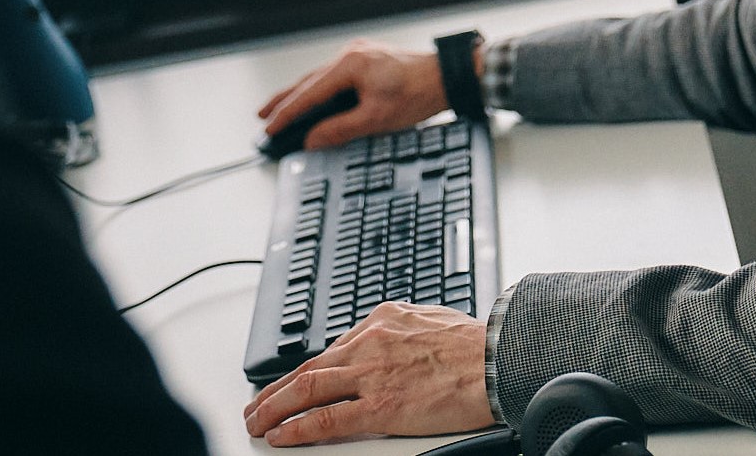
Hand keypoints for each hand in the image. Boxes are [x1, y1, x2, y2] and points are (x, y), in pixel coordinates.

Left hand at [243, 301, 495, 444]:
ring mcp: (370, 375)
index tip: (291, 383)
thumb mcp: (428, 319)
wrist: (498, 360)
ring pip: (306, 390)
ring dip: (274, 408)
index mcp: (381, 321)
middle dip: (276, 390)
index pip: (332, 349)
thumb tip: (390, 334)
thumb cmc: (477, 345)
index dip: (306, 370)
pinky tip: (281, 435)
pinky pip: (326, 419)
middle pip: (308, 368)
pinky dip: (297, 428)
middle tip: (257, 405)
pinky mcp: (380, 407)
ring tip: (257, 422)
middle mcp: (368, 343)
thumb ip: (401, 329)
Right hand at [258, 38, 449, 149]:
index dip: (288, 113)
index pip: (309, 93)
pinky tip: (315, 100)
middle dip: (285, 100)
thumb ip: (340, 129)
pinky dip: (321, 91)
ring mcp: (359, 55)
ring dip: (301, 94)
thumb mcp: (377, 119)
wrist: (448, 77)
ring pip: (321, 78)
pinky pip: (335, 77)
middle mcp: (351, 54)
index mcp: (350, 65)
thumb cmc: (419, 93)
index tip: (270, 128)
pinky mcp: (368, 60)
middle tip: (263, 115)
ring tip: (281, 109)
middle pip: (308, 81)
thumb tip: (312, 139)